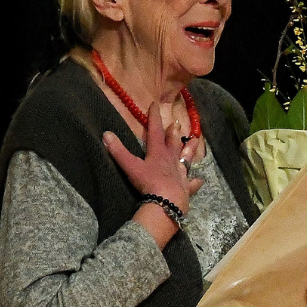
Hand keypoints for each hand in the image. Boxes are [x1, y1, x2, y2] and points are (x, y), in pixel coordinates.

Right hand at [103, 98, 206, 245]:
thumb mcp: (130, 166)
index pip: (155, 131)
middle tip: (177, 122)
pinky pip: (192, 183)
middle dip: (173, 132)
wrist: (167, 202)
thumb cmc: (149, 183)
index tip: (155, 104)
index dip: (154, 117)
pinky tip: (200, 180)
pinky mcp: (186, 188)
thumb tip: (106, 134)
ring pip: (187, 158)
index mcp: (158, 153)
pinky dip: (195, 181)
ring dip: (190, 149)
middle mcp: (171, 160)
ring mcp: (180, 174)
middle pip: (173, 143)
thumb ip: (118, 151)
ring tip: (196, 140)